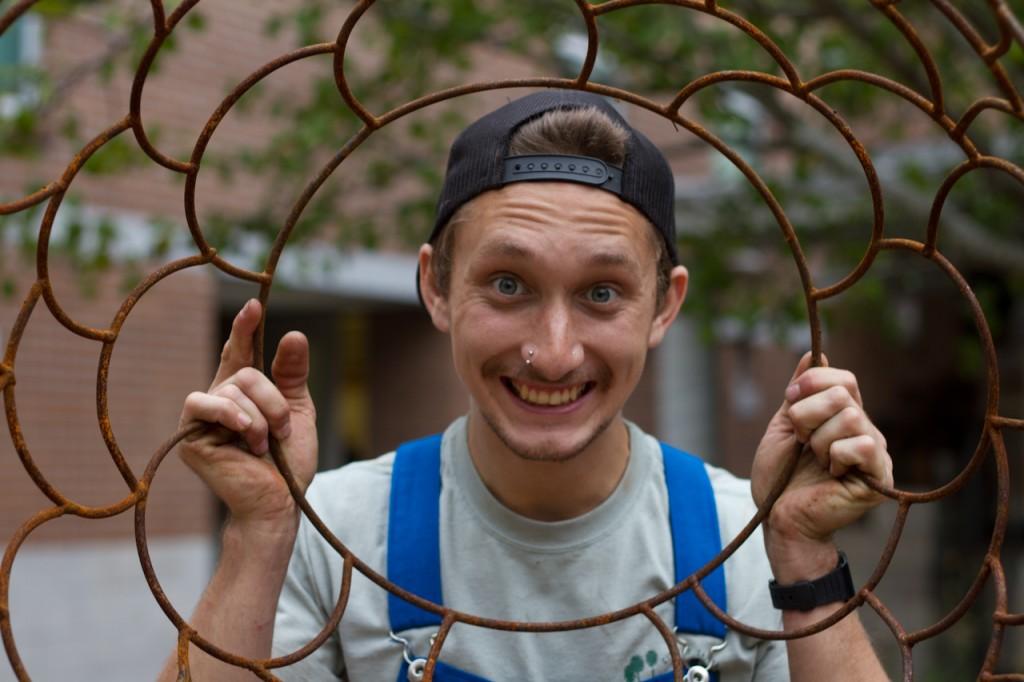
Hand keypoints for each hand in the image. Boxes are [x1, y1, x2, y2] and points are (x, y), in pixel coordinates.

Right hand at [177, 299, 317, 530]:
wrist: (278, 501)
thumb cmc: (287, 463)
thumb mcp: (297, 411)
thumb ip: (292, 374)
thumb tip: (294, 334)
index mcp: (242, 393)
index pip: (239, 353)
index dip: (244, 329)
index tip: (254, 304)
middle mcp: (217, 400)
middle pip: (245, 372)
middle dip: (273, 400)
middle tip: (282, 433)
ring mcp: (200, 418)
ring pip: (231, 388)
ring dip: (259, 416)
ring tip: (264, 444)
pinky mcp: (189, 435)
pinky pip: (204, 403)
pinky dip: (231, 415)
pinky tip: (246, 434)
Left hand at [751, 352, 892, 578]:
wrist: (779, 517)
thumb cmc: (780, 477)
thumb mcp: (783, 426)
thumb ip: (800, 392)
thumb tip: (815, 353)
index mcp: (843, 415)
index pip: (843, 378)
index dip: (813, 382)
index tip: (789, 399)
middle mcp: (864, 429)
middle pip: (843, 394)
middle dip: (807, 416)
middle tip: (800, 442)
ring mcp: (875, 452)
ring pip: (850, 417)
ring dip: (817, 440)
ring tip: (814, 461)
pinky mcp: (880, 476)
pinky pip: (862, 445)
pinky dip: (836, 456)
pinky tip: (831, 473)